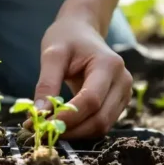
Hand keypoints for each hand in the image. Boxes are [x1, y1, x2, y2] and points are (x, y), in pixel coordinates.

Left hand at [26, 16, 132, 137]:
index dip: (68, 117)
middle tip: (43, 132)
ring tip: (50, 129)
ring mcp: (124, 93)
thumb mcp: (52, 55)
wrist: (82, 30)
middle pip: (100, 118)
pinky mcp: (118, 102)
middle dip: (72, 130)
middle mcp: (122, 81)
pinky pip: (102, 123)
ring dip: (76, 133)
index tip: (43, 125)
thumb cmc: (67, 38)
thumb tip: (39, 115)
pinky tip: (62, 125)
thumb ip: (46, 84)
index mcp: (109, 65)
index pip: (91, 100)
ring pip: (102, 126)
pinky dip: (82, 129)